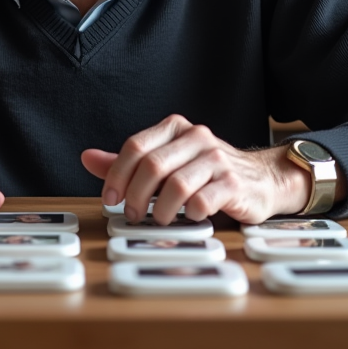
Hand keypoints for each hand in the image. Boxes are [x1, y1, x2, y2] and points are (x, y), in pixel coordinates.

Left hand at [80, 114, 313, 224]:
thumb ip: (128, 163)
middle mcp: (197, 137)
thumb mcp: (166, 163)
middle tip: (131, 215)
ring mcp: (218, 159)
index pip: (136, 147)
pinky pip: (203, 200)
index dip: (116, 175)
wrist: (260, 180)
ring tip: (159, 220)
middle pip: (152, 165)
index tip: (110, 199)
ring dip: (160, 210)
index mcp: (175, 128)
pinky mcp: (234, 183)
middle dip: (135, 195)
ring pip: (176, 184)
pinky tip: (189, 217)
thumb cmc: (206, 173)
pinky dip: (189, 213)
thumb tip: (87, 157)